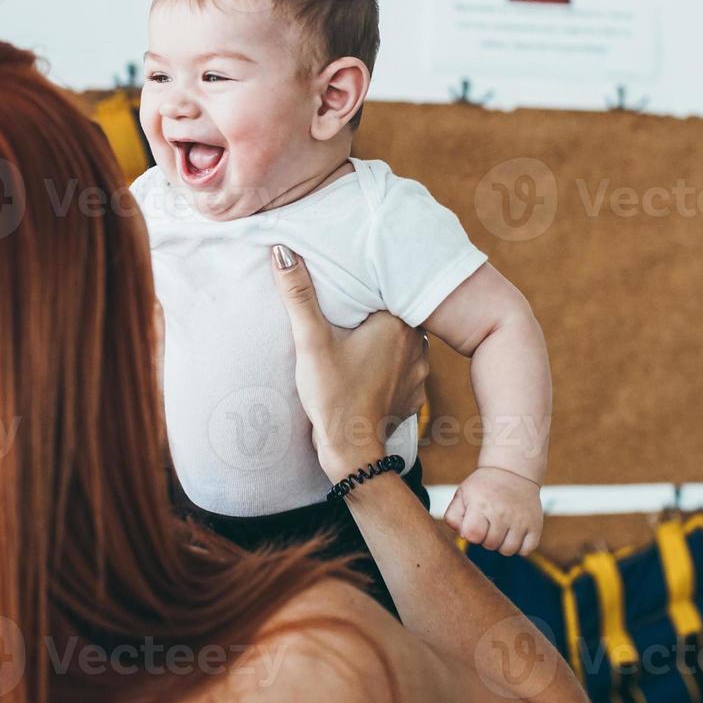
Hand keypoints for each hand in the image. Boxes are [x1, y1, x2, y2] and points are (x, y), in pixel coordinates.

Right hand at [270, 243, 428, 481]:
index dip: (371, 288)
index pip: (390, 290)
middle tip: (352, 312)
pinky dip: (389, 368)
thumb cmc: (333, 394)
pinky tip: (368, 369)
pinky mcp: (414, 395)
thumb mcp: (311, 341)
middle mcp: (418, 344)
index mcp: (398, 324)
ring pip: (403, 343)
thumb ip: (298, 295)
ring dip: (385, 341)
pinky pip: (404, 370)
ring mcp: (420, 372)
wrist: (352, 451)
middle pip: (397, 315)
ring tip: (360, 339)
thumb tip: (282, 251)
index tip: (354, 288)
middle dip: (377, 313)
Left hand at [443, 467, 542, 556]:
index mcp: (481, 505)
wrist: (512, 471)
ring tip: (500, 529)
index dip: (471, 533)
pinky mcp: (535, 525)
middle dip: (486, 538)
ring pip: (508, 550)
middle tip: (488, 523)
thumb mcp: (462, 494)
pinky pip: (526, 550)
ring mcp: (521, 520)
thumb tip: (463, 535)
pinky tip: (514, 533)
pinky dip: (519, 547)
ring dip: (502, 544)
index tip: (474, 523)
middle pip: (490, 545)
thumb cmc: (483, 488)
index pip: (472, 536)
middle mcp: (502, 513)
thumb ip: (453, 516)